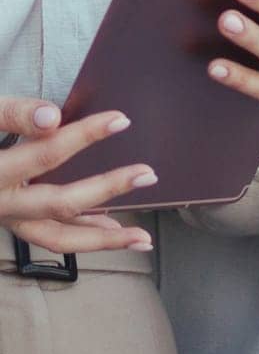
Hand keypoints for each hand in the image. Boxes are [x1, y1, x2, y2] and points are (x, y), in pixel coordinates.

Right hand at [0, 98, 155, 253]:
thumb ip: (9, 114)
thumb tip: (53, 116)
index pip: (43, 155)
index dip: (84, 135)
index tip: (121, 120)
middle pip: (59, 203)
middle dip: (108, 189)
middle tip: (149, 173)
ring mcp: (5, 218)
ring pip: (56, 238)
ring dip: (103, 239)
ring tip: (142, 237)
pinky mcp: (12, 221)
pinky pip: (50, 236)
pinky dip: (83, 233)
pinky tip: (112, 226)